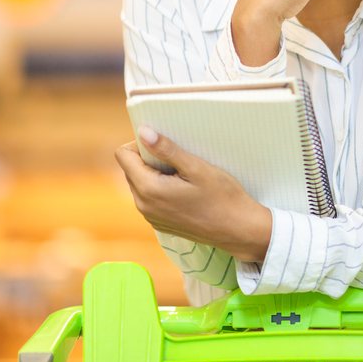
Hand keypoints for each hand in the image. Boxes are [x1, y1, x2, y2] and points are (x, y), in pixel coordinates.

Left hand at [114, 127, 271, 262]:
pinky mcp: (160, 224)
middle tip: (180, 161)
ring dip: (156, 174)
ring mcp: (151, 217)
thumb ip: (167, 150)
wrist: (238, 229)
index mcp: (148, 189)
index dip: (141, 144)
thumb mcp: (197, 167)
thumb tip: (143, 132)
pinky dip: (162, 189)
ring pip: (140, 184)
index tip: (165, 146)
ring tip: (185, 177)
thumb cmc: (223, 197)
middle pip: (131, 169)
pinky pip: (150, 199)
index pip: (124, 155)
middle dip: (149, 160)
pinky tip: (186, 192)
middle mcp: (143, 205)